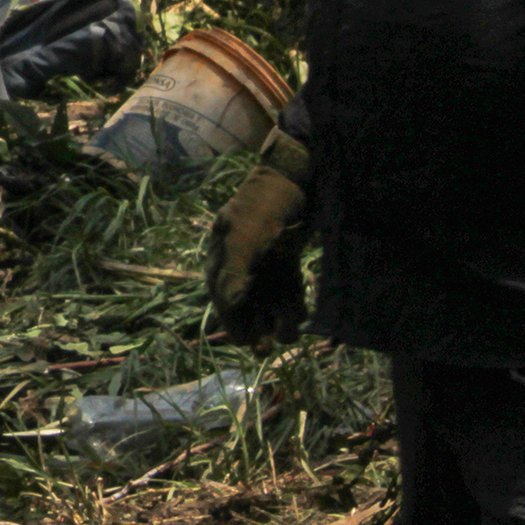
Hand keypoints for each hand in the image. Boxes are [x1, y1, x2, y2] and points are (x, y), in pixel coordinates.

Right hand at [206, 135, 311, 342]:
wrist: (294, 181)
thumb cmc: (264, 206)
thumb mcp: (247, 236)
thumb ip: (236, 270)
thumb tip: (229, 302)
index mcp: (222, 262)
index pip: (223, 303)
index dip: (236, 325)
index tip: (252, 344)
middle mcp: (240, 268)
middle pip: (246, 309)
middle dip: (261, 327)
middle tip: (275, 342)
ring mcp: (262, 267)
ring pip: (268, 304)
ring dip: (279, 318)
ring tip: (292, 323)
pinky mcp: (283, 264)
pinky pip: (285, 293)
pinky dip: (292, 304)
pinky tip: (301, 310)